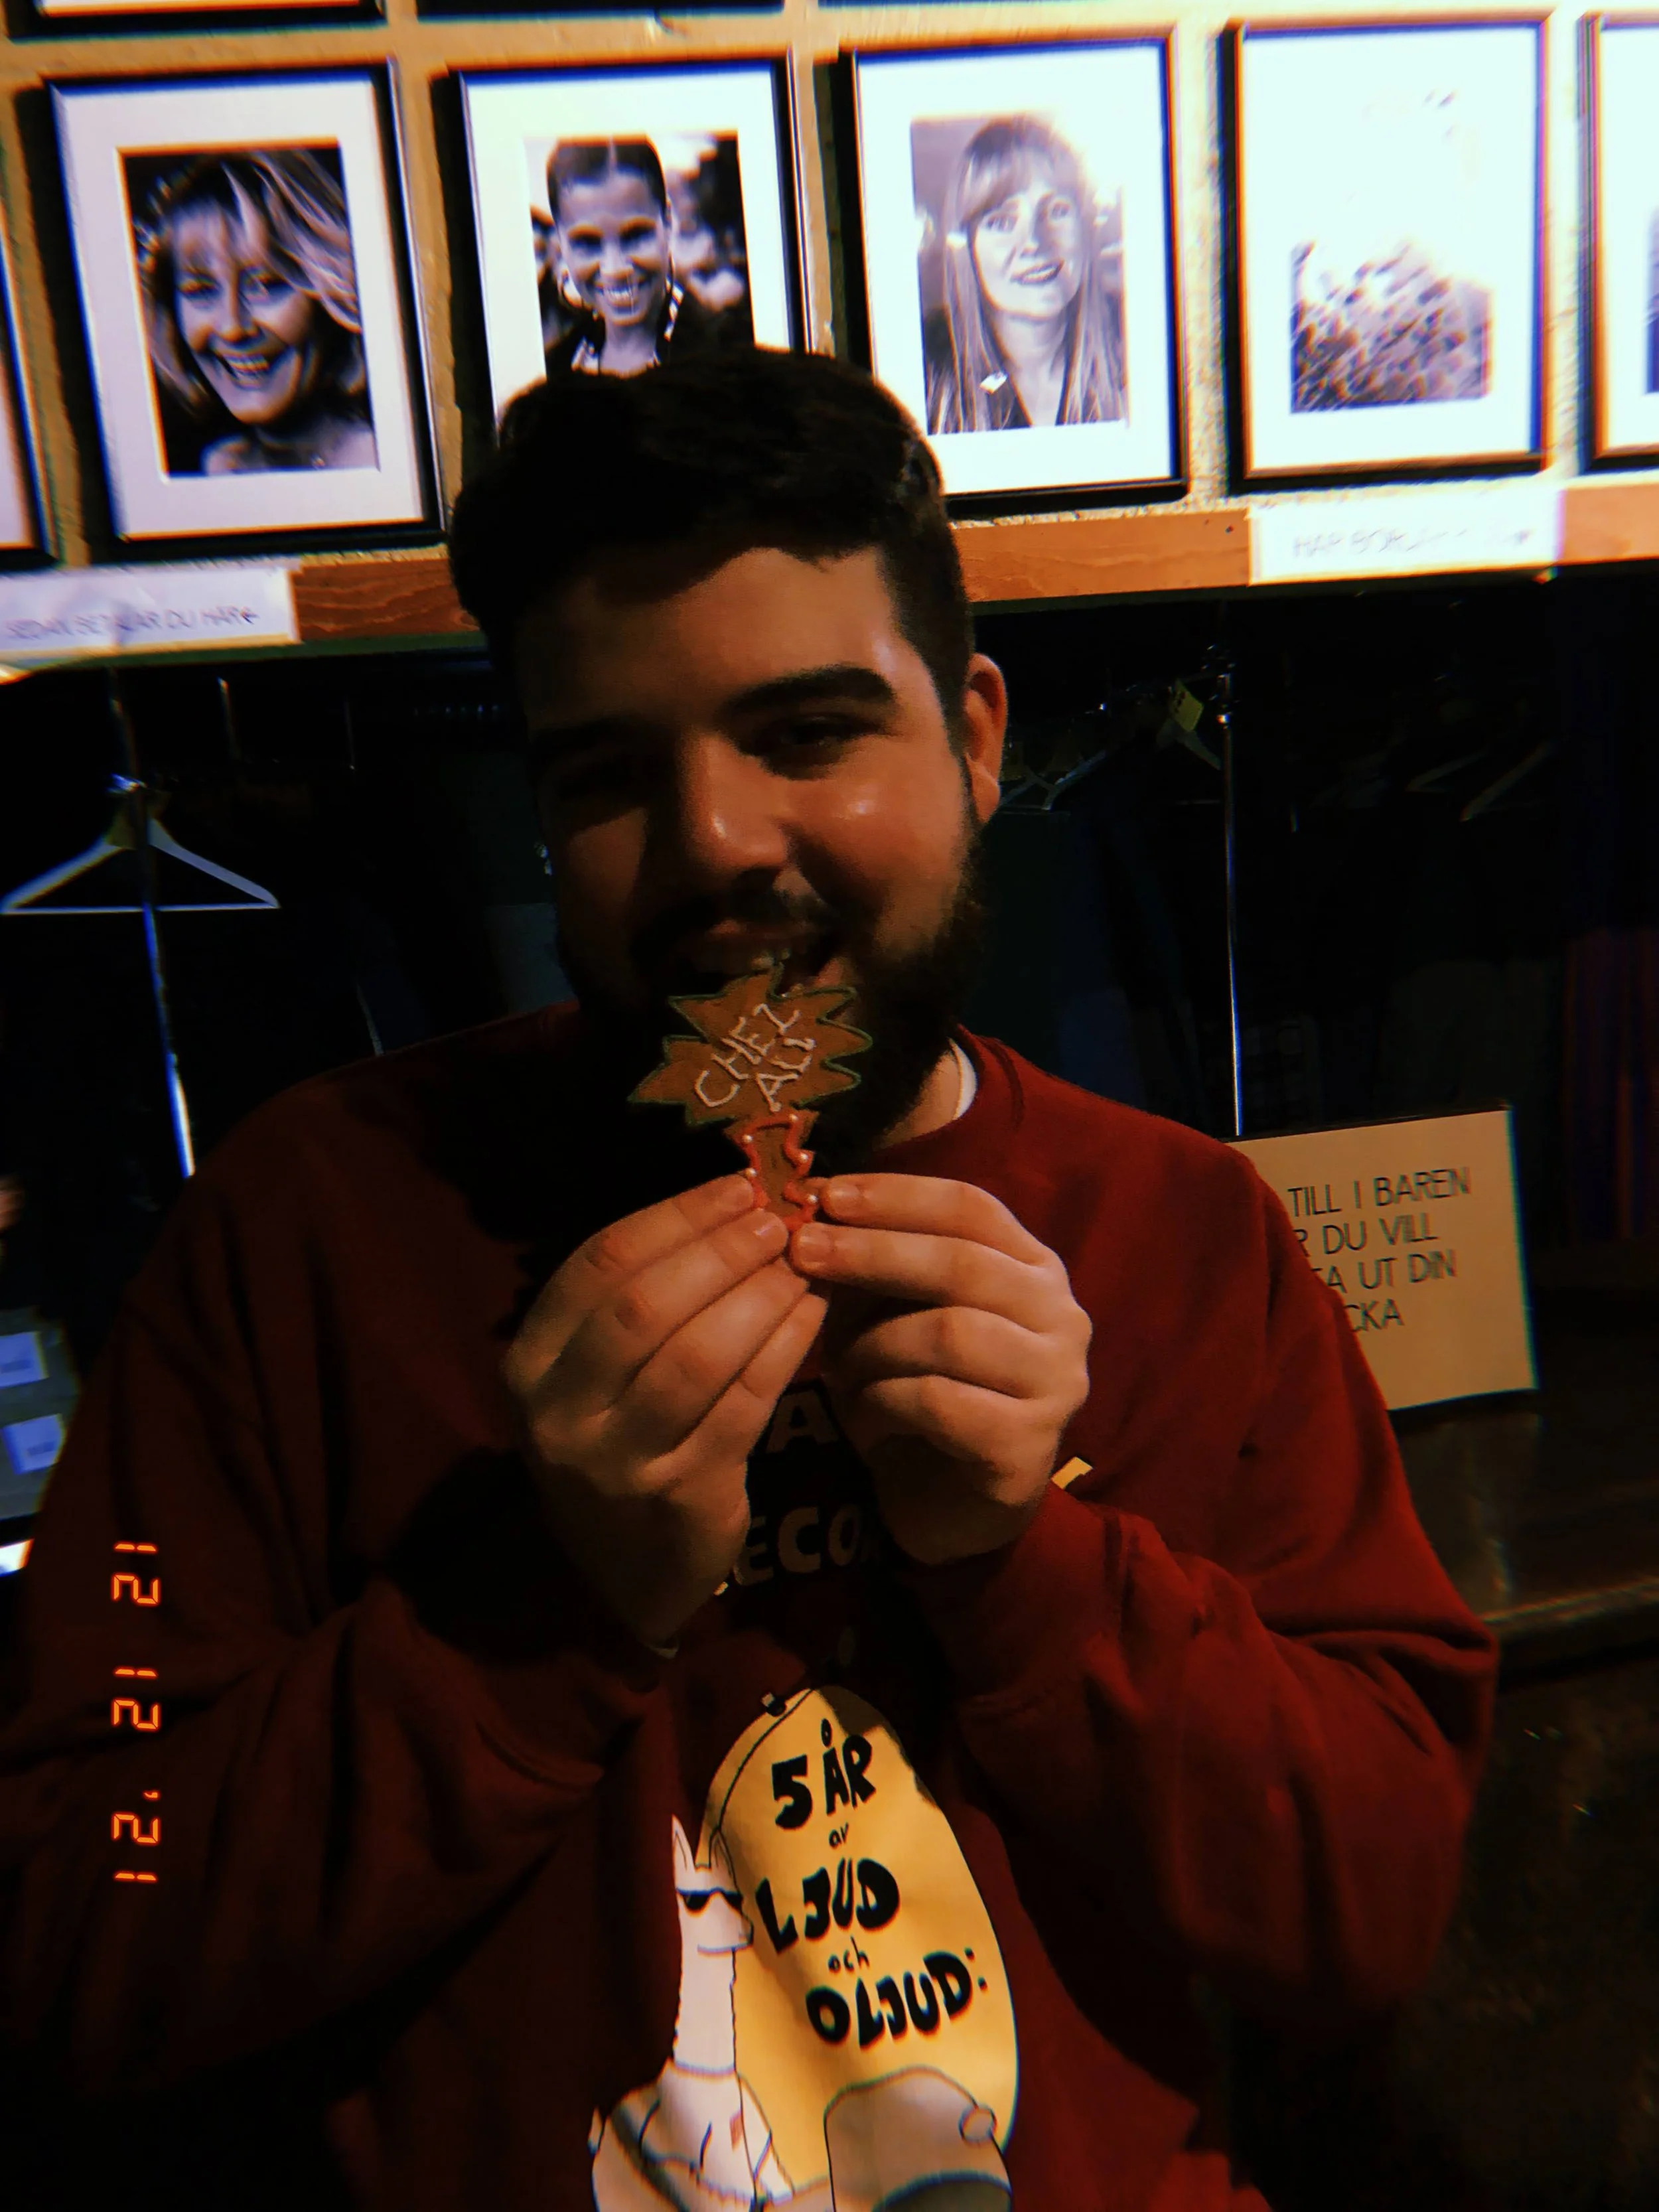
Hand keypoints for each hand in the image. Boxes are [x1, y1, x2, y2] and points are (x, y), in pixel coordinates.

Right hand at [503, 1174, 827, 1647]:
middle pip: (644, 1306)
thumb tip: (732, 1198)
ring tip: (802, 1260)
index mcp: (531, 1363)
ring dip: (759, 1295)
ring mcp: (619, 1461)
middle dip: (720, 1250)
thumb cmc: (620, 1444)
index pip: (597, 1264)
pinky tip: (814, 1313)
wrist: (625, 1576)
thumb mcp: (596, 1374)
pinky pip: (744, 1405)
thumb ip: (640, 1296)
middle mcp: (560, 1414)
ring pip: (697, 1356)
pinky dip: (784, 1348)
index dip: (674, 1216)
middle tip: (779, 1218)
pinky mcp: (683, 1497)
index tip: (737, 1184)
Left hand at [790, 1175, 1090, 1566]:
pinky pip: (942, 1403)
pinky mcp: (1028, 1446)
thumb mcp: (890, 1315)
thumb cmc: (917, 1393)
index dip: (898, 1196)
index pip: (972, 1208)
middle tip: (804, 1251)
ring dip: (875, 1343)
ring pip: (953, 1333)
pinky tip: (864, 1417)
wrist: (948, 1505)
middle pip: (963, 1263)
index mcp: (1031, 1268)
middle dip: (874, 1253)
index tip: (827, 1193)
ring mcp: (1054, 1383)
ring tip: (834, 1366)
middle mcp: (1061, 1316)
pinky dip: (886, 1403)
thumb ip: (871, 1267)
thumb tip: (813, 1213)